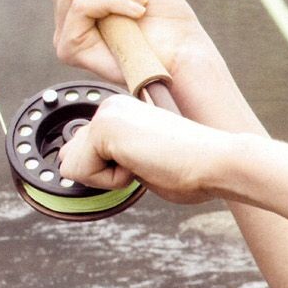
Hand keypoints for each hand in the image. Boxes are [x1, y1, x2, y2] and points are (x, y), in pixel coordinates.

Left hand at [58, 94, 233, 205]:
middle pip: (72, 157)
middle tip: (144, 164)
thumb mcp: (142, 166)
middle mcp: (110, 107)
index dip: (108, 170)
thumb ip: (112, 162)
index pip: (85, 151)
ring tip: (145, 163)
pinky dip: (111, 180)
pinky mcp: (104, 126)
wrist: (215, 161)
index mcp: (122, 113)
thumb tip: (73, 168)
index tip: (144, 164)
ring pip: (73, 166)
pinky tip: (142, 163)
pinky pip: (81, 172)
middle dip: (102, 174)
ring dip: (107, 177)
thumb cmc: (191, 169)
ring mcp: (106, 113)